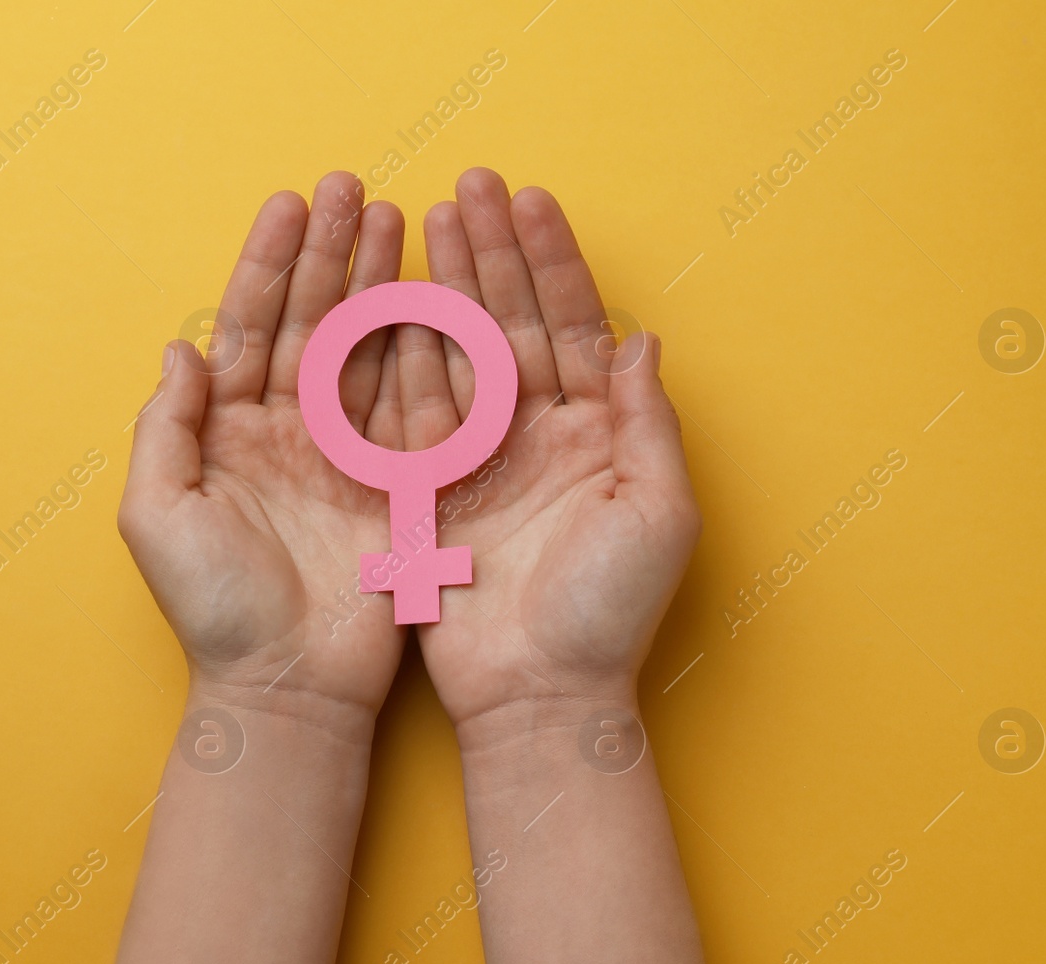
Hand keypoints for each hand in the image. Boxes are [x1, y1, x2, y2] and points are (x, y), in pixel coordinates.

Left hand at [118, 172, 409, 722]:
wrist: (288, 687)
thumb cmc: (214, 610)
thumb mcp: (159, 517)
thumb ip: (164, 430)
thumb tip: (180, 351)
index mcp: (227, 432)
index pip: (248, 326)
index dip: (269, 264)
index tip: (293, 204)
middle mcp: (286, 431)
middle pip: (311, 322)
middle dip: (331, 254)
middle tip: (356, 189)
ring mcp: (343, 454)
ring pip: (364, 349)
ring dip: (379, 284)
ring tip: (398, 220)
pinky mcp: (394, 484)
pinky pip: (410, 403)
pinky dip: (423, 350)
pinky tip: (435, 297)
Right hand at [402, 168, 700, 739]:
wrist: (537, 696)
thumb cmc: (609, 614)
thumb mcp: (656, 514)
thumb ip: (650, 424)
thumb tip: (643, 340)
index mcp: (599, 433)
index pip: (573, 326)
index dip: (551, 262)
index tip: (526, 201)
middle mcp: (540, 435)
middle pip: (512, 323)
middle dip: (490, 254)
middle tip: (466, 187)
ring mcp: (484, 459)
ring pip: (460, 354)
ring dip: (443, 288)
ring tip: (423, 222)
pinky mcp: (432, 490)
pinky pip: (414, 411)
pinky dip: (402, 357)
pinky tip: (389, 304)